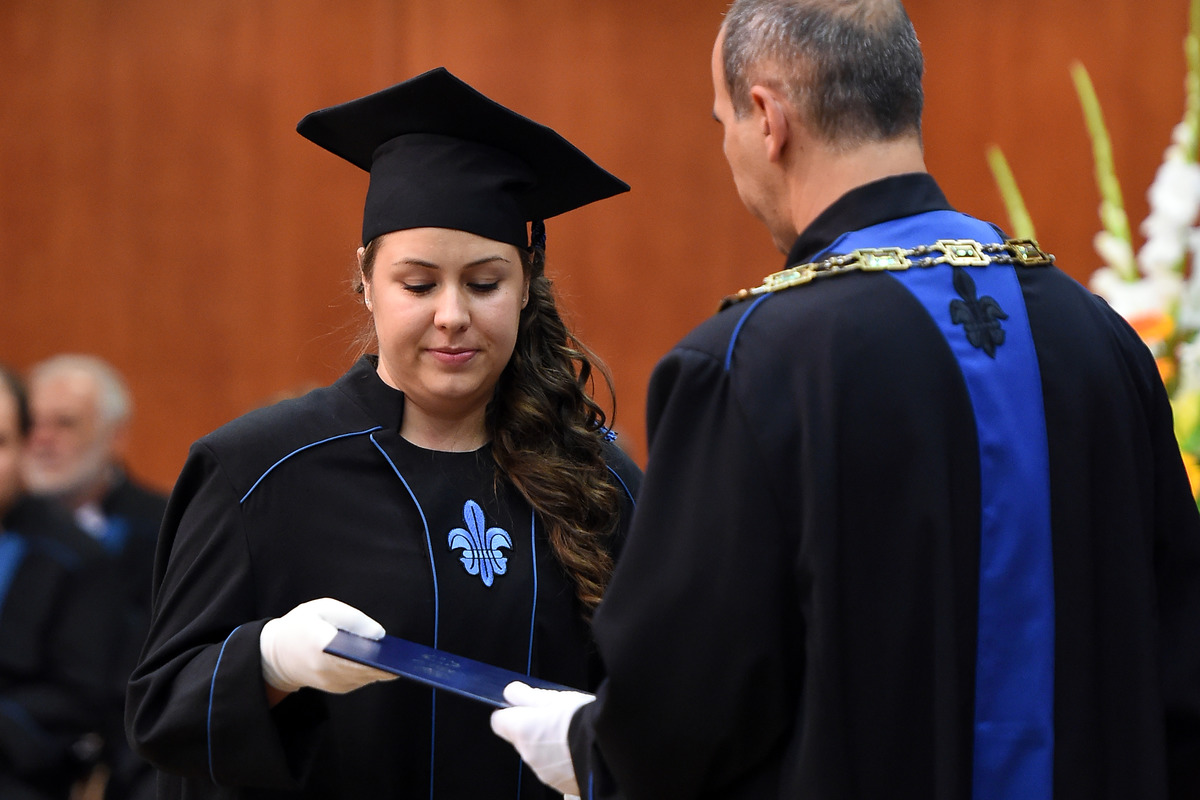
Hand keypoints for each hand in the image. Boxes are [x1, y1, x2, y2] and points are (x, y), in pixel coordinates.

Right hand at [259, 597, 395, 693]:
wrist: (277, 655)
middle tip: (409, 658)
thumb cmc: (302, 625)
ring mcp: (331, 682)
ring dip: (384, 668)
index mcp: (319, 643)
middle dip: (386, 663)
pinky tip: (388, 662)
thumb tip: (379, 635)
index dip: (374, 655)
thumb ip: (352, 618)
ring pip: (366, 676)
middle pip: (364, 668)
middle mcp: (325, 668)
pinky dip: (374, 671)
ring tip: (403, 658)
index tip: (393, 654)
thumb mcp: (323, 608)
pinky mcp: (337, 688)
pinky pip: (361, 679)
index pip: (351, 653)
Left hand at [490, 681, 594, 795]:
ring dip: (551, 747)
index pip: (499, 721)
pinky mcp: (562, 786)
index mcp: (522, 730)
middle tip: (557, 718)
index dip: (511, 713)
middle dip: (534, 730)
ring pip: (539, 756)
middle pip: (521, 740)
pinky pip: (556, 770)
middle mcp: (528, 755)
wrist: (609, 749)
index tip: (523, 706)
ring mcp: (544, 773)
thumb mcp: (556, 697)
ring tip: (574, 734)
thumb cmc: (583, 719)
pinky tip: (581, 750)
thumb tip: (512, 692)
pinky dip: (564, 761)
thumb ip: (530, 695)